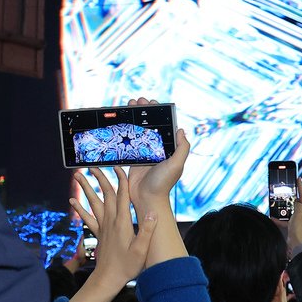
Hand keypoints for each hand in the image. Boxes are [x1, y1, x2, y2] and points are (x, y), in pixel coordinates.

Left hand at [67, 167, 158, 301]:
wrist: (108, 279)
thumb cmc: (127, 266)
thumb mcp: (141, 250)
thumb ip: (147, 231)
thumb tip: (153, 212)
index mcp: (122, 223)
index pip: (122, 197)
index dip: (121, 181)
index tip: (119, 166)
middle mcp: (110, 222)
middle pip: (105, 195)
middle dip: (100, 178)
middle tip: (94, 164)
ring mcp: (102, 227)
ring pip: (93, 203)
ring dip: (86, 188)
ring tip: (78, 175)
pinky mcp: (98, 234)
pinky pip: (87, 217)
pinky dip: (79, 208)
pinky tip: (72, 201)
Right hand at [126, 98, 189, 212]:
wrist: (146, 199)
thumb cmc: (163, 183)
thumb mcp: (176, 164)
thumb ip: (182, 148)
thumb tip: (181, 130)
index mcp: (167, 148)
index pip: (163, 126)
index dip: (157, 113)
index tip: (151, 103)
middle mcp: (156, 149)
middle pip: (149, 125)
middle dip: (143, 112)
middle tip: (136, 101)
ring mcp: (143, 154)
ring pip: (138, 131)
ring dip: (133, 118)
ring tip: (127, 107)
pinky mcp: (133, 159)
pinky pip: (128, 142)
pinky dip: (124, 132)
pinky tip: (119, 123)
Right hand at [284, 178, 301, 247]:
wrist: (298, 245)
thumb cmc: (300, 230)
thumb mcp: (299, 213)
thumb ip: (298, 204)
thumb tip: (297, 201)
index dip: (300, 186)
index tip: (298, 178)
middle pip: (298, 203)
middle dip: (292, 198)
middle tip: (288, 191)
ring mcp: (300, 221)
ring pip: (291, 211)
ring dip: (284, 209)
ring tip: (278, 205)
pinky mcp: (295, 227)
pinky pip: (287, 221)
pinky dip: (281, 219)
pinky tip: (273, 218)